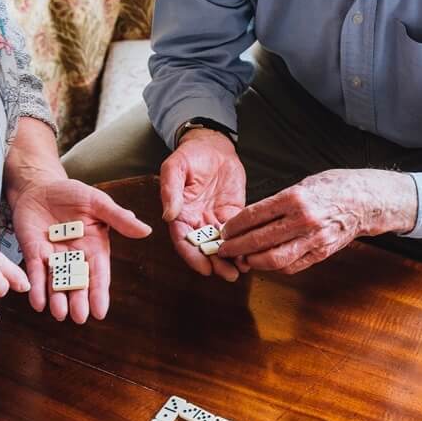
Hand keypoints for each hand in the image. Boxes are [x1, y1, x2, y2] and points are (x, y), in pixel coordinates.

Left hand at [12, 178, 152, 322]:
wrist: (40, 185)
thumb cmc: (72, 194)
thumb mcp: (98, 202)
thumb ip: (119, 218)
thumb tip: (147, 230)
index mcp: (94, 248)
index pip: (98, 274)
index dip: (99, 293)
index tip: (100, 312)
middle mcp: (75, 258)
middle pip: (77, 283)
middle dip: (78, 301)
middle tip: (79, 317)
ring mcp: (53, 258)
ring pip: (57, 283)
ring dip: (57, 299)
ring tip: (59, 313)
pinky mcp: (33, 253)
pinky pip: (36, 273)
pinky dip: (36, 288)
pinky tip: (37, 303)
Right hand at [160, 129, 246, 281]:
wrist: (213, 145)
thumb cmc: (190, 155)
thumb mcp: (175, 168)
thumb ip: (170, 191)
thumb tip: (168, 215)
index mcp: (179, 214)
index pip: (183, 242)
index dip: (193, 257)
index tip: (204, 269)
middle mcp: (196, 222)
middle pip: (204, 249)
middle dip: (216, 264)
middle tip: (229, 275)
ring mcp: (214, 219)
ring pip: (222, 245)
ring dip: (231, 259)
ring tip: (243, 269)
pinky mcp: (232, 214)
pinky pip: (238, 233)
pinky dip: (244, 244)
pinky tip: (252, 253)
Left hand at [217, 169, 416, 274]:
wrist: (366, 201)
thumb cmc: (333, 188)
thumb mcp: (302, 184)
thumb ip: (277, 203)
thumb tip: (250, 219)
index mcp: (296, 197)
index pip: (255, 215)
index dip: (235, 226)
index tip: (225, 231)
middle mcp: (304, 219)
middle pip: (261, 240)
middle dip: (238, 247)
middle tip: (225, 249)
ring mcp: (314, 239)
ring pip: (275, 259)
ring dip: (254, 261)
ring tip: (243, 259)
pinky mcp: (322, 252)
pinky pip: (292, 266)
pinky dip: (275, 266)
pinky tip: (266, 261)